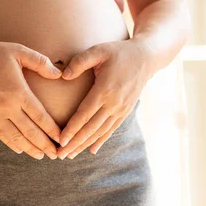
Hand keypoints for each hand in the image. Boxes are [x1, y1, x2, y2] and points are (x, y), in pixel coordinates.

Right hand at [0, 38, 62, 159]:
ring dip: (29, 149)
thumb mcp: (18, 51)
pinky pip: (0, 135)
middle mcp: (7, 107)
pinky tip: (19, 149)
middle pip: (30, 132)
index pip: (41, 117)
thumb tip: (59, 74)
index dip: (53, 131)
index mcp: (19, 92)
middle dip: (45, 145)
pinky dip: (11, 144)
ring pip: (15, 137)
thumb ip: (40, 62)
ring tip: (40, 156)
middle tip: (56, 155)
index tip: (62, 139)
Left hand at [56, 38, 154, 158]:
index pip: (84, 114)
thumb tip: (63, 75)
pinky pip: (111, 129)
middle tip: (59, 155)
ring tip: (70, 155)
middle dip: (74, 143)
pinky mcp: (126, 111)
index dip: (72, 129)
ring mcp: (121, 109)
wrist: (146, 57)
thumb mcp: (99, 50)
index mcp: (105, 90)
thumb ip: (80, 61)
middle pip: (91, 128)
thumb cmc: (119, 52)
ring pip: (100, 132)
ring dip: (85, 145)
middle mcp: (114, 103)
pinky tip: (91, 150)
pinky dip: (101, 140)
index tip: (60, 141)